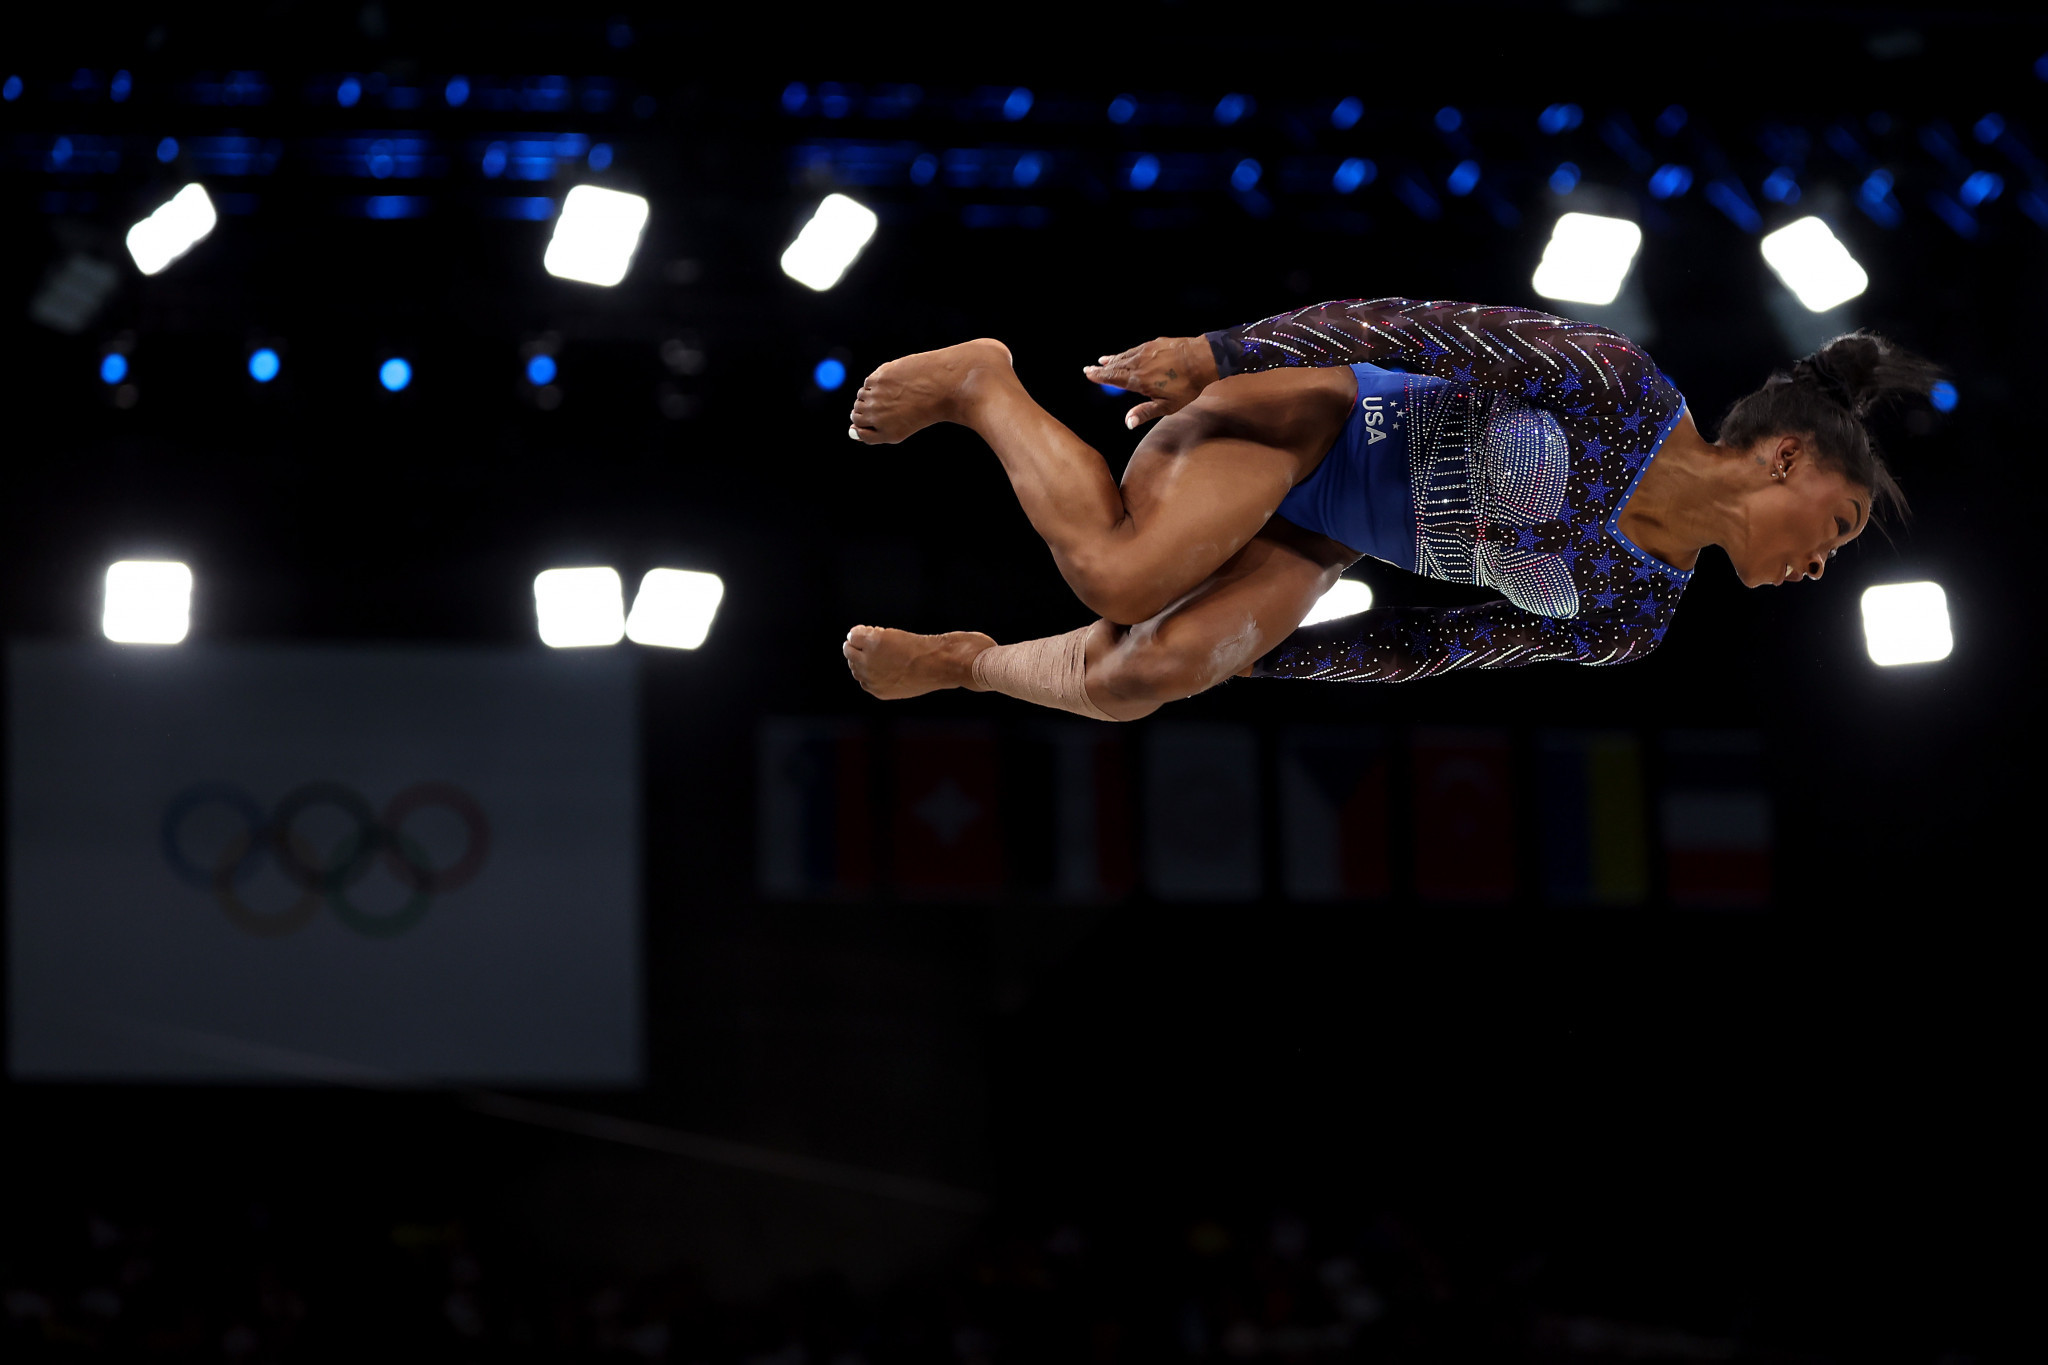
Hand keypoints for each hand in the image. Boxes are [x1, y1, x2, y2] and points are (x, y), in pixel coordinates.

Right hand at [1082, 336, 1218, 429]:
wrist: (1201, 359)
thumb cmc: (1186, 386)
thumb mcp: (1167, 406)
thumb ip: (1145, 413)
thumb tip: (1128, 423)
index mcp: (1138, 381)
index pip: (1113, 378)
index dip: (1099, 376)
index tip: (1088, 373)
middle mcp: (1138, 364)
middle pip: (1114, 366)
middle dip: (1101, 368)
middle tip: (1089, 368)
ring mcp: (1145, 352)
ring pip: (1124, 356)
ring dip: (1112, 359)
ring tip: (1102, 360)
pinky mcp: (1153, 344)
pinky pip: (1134, 349)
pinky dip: (1125, 353)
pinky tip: (1124, 354)